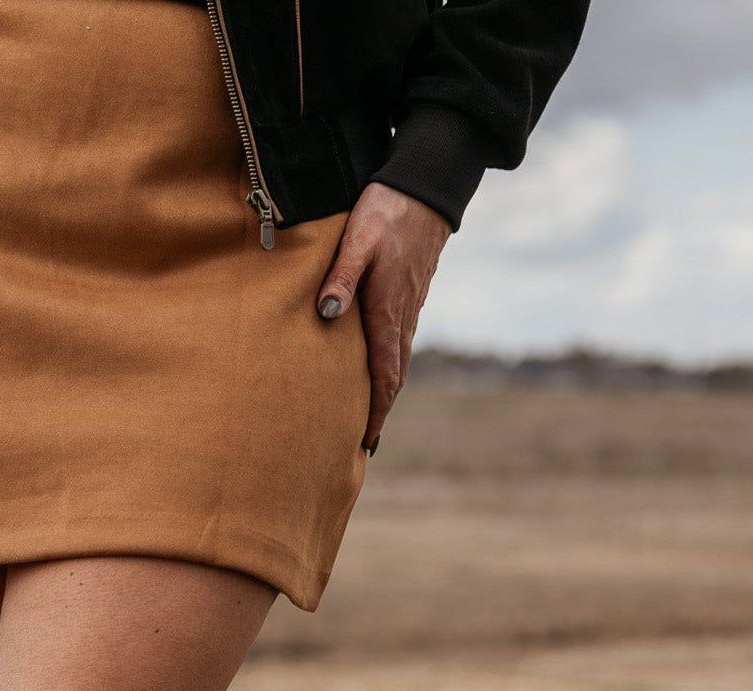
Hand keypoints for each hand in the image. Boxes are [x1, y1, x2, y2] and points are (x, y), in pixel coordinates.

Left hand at [315, 183, 450, 452]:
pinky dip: (391, 367)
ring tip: (370, 417)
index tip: (366, 441)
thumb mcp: (357, 240)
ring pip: (399, 360)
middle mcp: (403, 317)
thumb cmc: (387, 210)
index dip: (375, 411)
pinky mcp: (410, 296)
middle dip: (380, 411)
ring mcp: (410, 307)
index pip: (384, 375)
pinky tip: (379, 372)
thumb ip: (339, 278)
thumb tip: (326, 317)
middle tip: (365, 444)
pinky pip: (400, 343)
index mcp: (388, 311)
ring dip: (386, 392)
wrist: (427, 185)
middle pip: (394, 377)